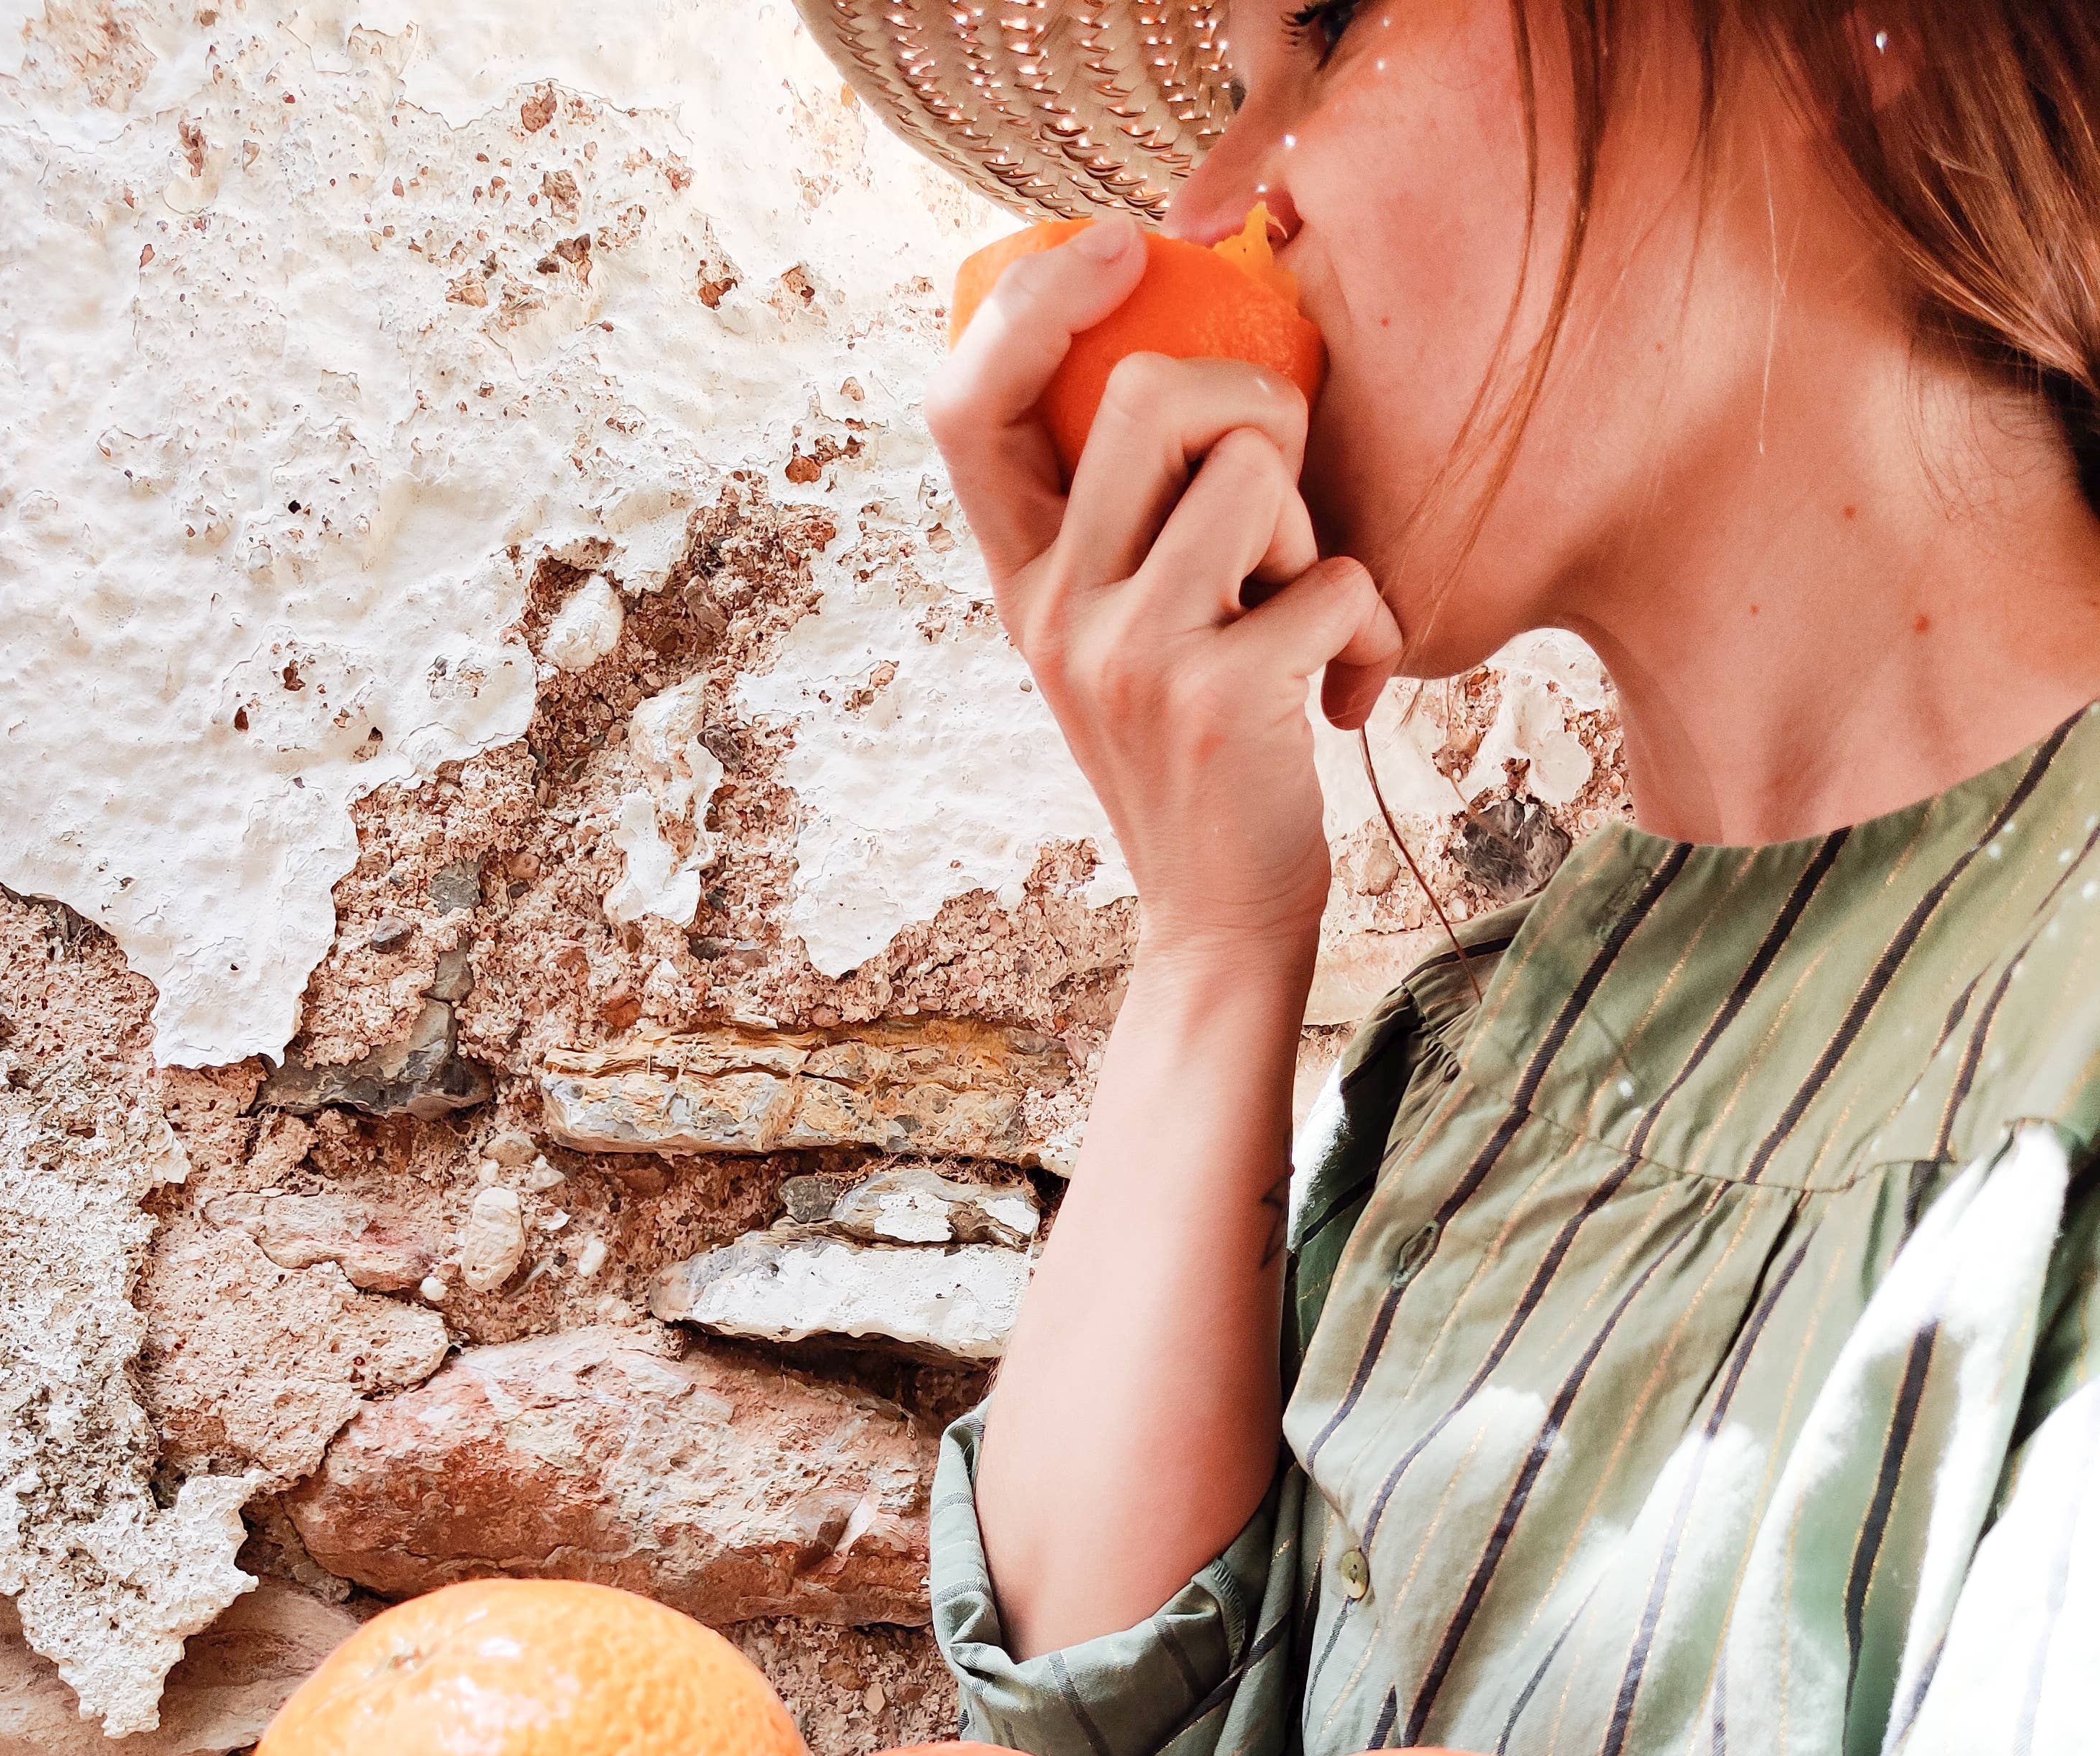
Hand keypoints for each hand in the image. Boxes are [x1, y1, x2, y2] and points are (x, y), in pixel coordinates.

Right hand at [926, 217, 1398, 968]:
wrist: (1217, 919)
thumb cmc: (1197, 759)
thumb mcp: (1120, 639)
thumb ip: (1124, 528)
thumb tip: (1192, 378)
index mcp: (1023, 585)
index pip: (968, 408)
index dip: (1034, 303)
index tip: (1115, 251)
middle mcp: (1054, 613)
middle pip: (1147, 392)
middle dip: (1252, 404)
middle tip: (1279, 495)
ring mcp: (1129, 658)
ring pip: (1256, 471)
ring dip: (1313, 531)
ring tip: (1302, 614)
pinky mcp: (1218, 702)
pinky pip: (1334, 580)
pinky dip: (1371, 628)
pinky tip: (1345, 693)